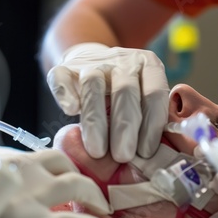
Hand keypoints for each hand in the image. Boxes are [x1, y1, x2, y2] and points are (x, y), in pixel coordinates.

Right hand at [0, 150, 111, 217]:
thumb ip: (2, 182)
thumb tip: (18, 189)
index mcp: (9, 165)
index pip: (48, 158)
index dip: (67, 169)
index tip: (74, 179)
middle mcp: (24, 175)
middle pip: (68, 168)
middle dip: (86, 181)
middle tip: (94, 197)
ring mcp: (31, 199)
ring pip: (79, 186)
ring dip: (95, 200)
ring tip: (102, 213)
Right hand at [47, 43, 169, 161]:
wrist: (94, 66)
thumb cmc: (124, 96)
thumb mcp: (144, 101)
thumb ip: (148, 120)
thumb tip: (151, 158)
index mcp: (148, 66)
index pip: (154, 94)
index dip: (151, 125)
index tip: (145, 153)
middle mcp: (123, 60)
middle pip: (125, 91)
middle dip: (125, 127)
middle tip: (122, 156)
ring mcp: (93, 61)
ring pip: (93, 85)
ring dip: (95, 120)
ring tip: (97, 151)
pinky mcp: (67, 66)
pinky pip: (62, 78)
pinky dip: (66, 95)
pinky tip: (70, 112)